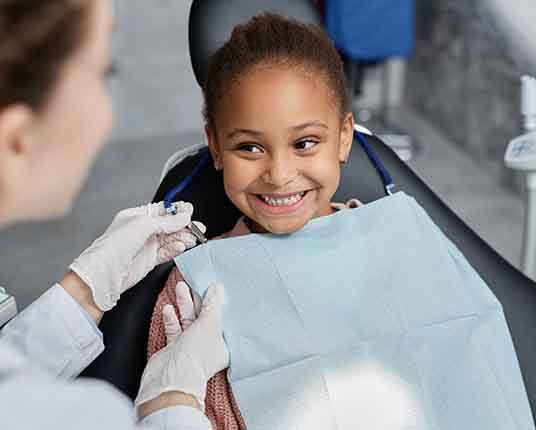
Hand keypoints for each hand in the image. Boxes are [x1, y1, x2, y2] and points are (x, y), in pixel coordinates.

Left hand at [69, 201, 204, 310]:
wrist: (105, 273)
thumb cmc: (114, 246)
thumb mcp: (143, 225)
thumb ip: (166, 221)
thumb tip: (184, 217)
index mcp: (137, 216)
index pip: (162, 210)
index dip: (177, 211)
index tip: (189, 212)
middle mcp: (142, 230)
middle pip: (169, 224)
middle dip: (184, 225)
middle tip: (197, 227)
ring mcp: (146, 245)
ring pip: (171, 238)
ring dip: (183, 237)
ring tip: (193, 238)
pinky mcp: (150, 260)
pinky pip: (167, 252)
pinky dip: (176, 249)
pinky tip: (181, 247)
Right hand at [135, 282, 228, 415]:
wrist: (169, 378)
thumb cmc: (195, 354)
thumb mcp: (209, 324)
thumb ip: (212, 305)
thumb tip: (218, 287)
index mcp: (223, 344)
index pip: (223, 319)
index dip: (218, 303)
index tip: (214, 286)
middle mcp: (208, 346)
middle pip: (204, 317)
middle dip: (198, 300)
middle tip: (194, 282)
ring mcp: (190, 347)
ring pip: (188, 320)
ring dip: (184, 304)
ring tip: (181, 287)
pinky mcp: (175, 348)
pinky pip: (175, 329)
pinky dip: (172, 318)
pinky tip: (169, 308)